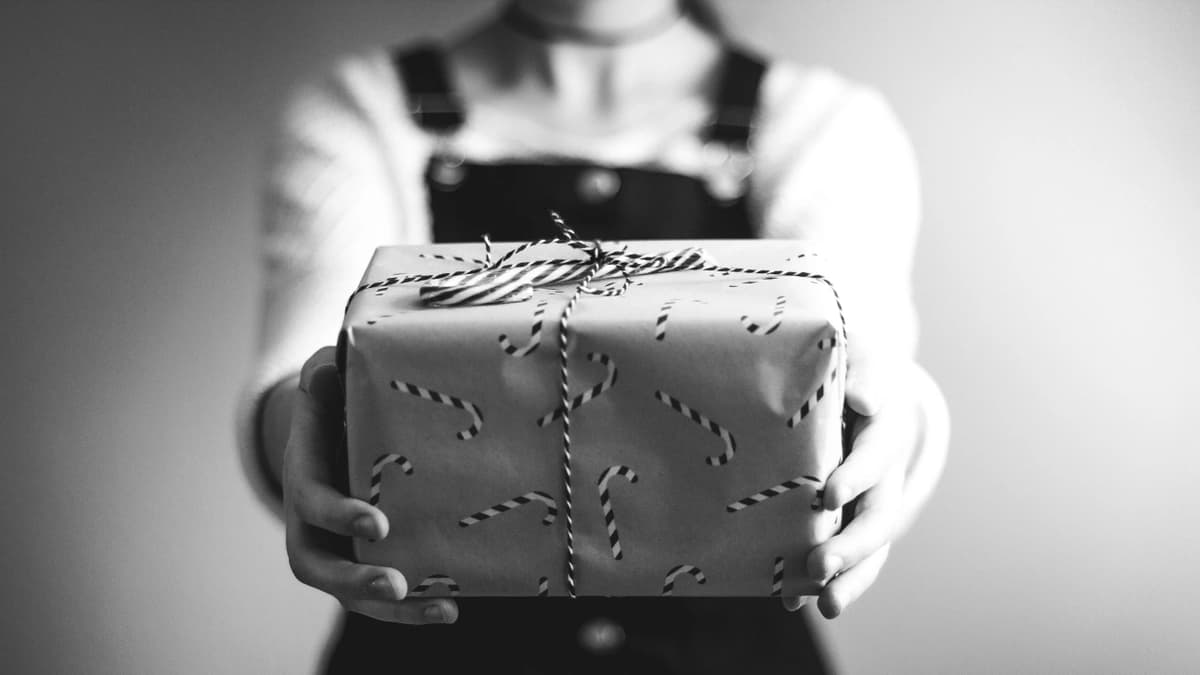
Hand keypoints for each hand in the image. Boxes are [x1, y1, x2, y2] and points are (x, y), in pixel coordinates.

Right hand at [284, 346, 458, 624]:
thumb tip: (328, 369)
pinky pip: (381, 594)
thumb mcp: (327, 380)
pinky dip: (413, 608)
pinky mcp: (364, 560)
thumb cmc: (336, 401)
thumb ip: (326, 375)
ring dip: (393, 609)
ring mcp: (336, 547)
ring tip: (443, 609)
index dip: (341, 515)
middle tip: (396, 584)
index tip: (379, 523)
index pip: (312, 503)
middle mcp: (311, 523)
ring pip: (350, 593)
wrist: (334, 427)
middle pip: (318, 566)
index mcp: (304, 477)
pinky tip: (453, 606)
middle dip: (355, 579)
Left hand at [785, 348, 918, 618]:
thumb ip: (862, 374)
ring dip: (848, 578)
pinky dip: (821, 580)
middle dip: (851, 545)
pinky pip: (843, 555)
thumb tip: (863, 400)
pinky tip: (791, 601)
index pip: (875, 455)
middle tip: (818, 567)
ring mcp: (868, 501)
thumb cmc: (845, 365)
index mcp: (884, 430)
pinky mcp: (846, 517)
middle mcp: (883, 473)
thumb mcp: (856, 357)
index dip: (855, 475)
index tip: (828, 495)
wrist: (850, 383)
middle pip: (877, 515)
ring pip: (868, 547)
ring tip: (826, 607)